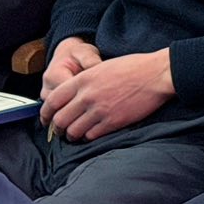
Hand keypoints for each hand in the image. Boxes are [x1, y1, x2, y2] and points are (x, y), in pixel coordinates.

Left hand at [41, 48, 173, 141]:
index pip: (53, 100)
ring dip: (72, 135)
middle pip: (60, 119)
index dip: (45, 112)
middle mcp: (88, 96)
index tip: (45, 118)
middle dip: (57, 128)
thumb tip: (75, 94)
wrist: (158, 74)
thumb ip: (86, 80)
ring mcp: (100, 110)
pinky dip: (88, 137)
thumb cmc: (135, 67)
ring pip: (74, 131)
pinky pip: (92, 135)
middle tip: (60, 131)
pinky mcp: (113, 121)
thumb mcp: (103, 66)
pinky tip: (92, 134)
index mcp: (83, 79)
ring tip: (75, 135)